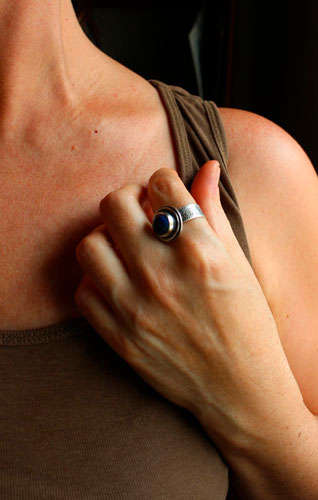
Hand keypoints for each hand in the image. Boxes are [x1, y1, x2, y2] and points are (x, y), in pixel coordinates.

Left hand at [75, 161, 301, 447]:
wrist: (239, 391)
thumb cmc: (248, 325)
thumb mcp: (239, 264)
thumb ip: (214, 212)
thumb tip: (207, 168)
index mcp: (200, 252)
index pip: (161, 183)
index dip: (162, 181)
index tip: (164, 193)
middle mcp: (162, 275)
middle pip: (115, 204)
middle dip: (128, 200)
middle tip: (140, 214)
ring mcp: (135, 307)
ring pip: (90, 244)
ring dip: (106, 238)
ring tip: (125, 249)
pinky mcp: (118, 336)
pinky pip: (84, 290)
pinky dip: (97, 280)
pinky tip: (118, 283)